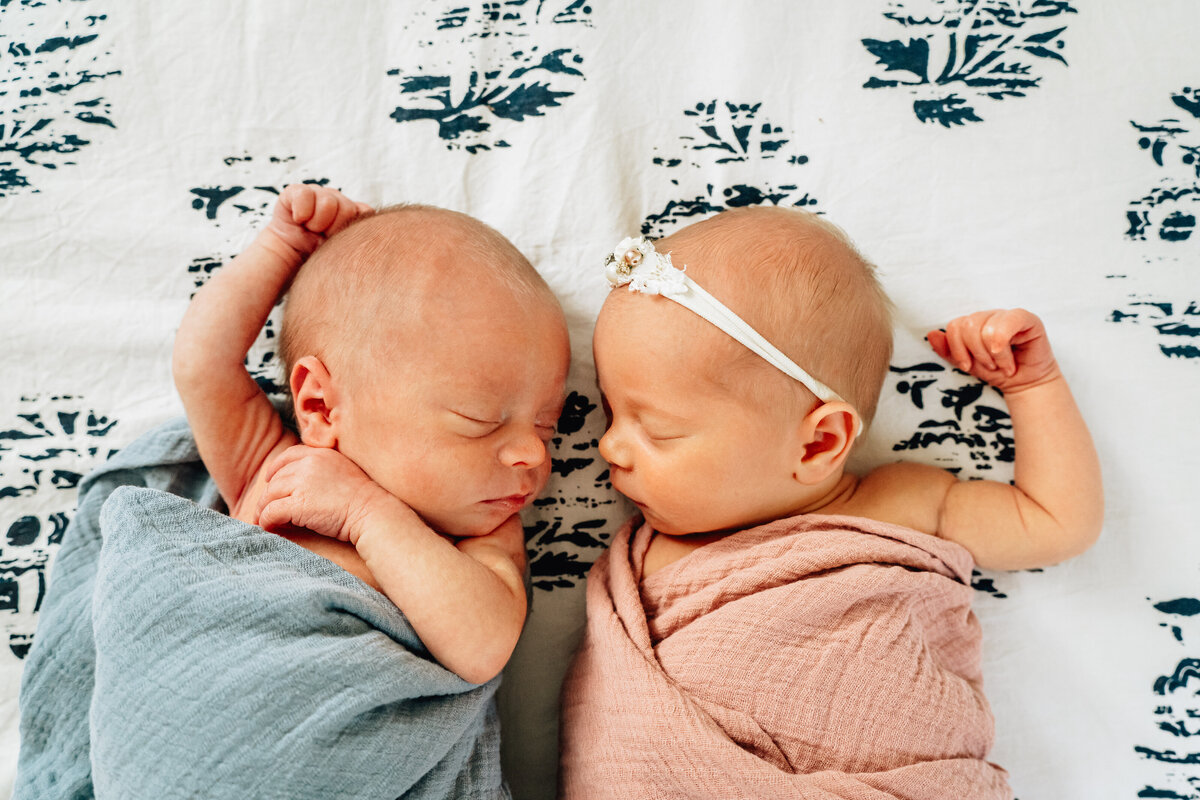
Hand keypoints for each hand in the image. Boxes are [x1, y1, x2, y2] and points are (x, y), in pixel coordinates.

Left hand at [256, 444, 392, 543]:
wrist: (372, 512)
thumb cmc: (363, 498)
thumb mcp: (343, 471)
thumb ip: (323, 469)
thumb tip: (303, 482)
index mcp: (320, 454)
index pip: (288, 456)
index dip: (275, 468)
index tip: (270, 480)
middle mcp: (309, 464)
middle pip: (276, 478)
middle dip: (267, 494)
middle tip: (264, 508)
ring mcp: (303, 483)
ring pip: (269, 495)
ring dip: (263, 509)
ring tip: (263, 520)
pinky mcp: (299, 504)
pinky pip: (271, 512)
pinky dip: (266, 521)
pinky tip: (269, 527)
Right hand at [258, 184, 373, 262]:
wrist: (289, 259)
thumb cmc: (319, 259)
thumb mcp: (345, 253)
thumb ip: (364, 240)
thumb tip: (385, 237)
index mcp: (352, 213)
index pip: (365, 212)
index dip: (352, 229)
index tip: (342, 243)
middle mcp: (337, 200)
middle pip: (348, 208)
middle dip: (334, 228)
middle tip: (323, 237)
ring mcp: (317, 193)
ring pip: (328, 202)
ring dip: (318, 223)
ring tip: (311, 230)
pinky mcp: (295, 191)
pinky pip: (305, 194)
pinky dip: (302, 212)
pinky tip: (298, 221)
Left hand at [926, 308, 1060, 393]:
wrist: (1024, 385)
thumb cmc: (997, 372)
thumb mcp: (968, 364)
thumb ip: (948, 350)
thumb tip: (931, 334)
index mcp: (973, 323)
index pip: (954, 326)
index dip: (957, 349)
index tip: (968, 366)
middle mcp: (989, 316)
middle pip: (967, 325)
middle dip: (976, 354)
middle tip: (989, 367)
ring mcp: (1008, 315)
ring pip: (986, 327)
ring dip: (993, 355)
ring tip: (1002, 365)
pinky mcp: (1027, 319)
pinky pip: (1008, 321)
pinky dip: (1002, 347)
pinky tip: (1008, 362)